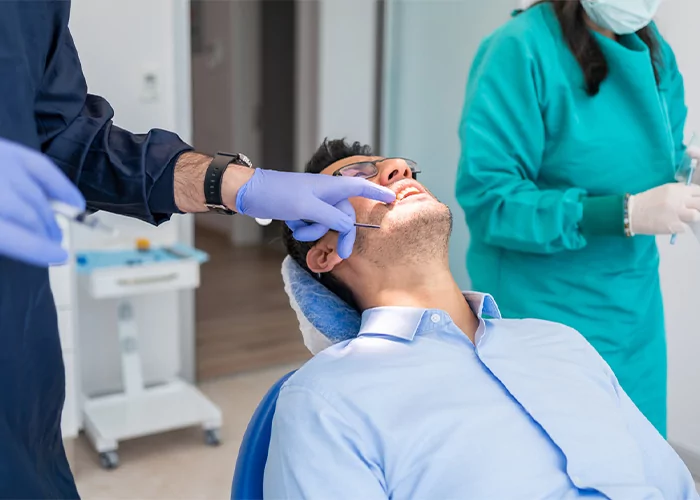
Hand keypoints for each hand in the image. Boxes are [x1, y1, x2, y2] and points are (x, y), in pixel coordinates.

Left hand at [0, 138, 84, 265]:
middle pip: (28, 213)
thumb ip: (3, 233)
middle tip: (55, 242)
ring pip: (35, 191)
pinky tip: (71, 199)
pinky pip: (39, 166)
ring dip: (50, 212)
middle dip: (45, 231)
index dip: (39, 249)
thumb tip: (33, 241)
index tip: (59, 257)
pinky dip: (58, 183)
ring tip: (55, 224)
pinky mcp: (4, 148)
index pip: (13, 235)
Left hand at [234, 169, 395, 257]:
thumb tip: (347, 227)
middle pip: (344, 216)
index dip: (378, 192)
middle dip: (340, 235)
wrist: (249, 193)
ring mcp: (313, 202)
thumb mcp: (307, 207)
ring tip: (298, 226)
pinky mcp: (302, 211)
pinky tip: (291, 222)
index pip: (361, 186)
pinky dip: (304, 229)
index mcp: (330, 186)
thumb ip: (331, 218)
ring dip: (314, 231)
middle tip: (341, 255)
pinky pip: (312, 225)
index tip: (392, 200)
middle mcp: (325, 193)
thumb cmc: (277, 193)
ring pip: (327, 224)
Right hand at [628, 183, 699, 234]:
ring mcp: (677, 214)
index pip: (698, 191)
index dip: (698, 196)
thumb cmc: (646, 201)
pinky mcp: (673, 226)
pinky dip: (681, 227)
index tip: (696, 200)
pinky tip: (673, 225)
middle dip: (698, 207)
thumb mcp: (664, 190)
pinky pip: (685, 227)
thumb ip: (679, 191)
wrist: (631, 213)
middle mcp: (679, 200)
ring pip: (696, 216)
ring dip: (692, 217)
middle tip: (693, 210)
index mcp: (677, 190)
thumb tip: (691, 195)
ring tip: (684, 219)